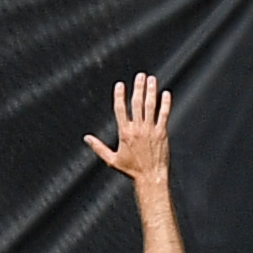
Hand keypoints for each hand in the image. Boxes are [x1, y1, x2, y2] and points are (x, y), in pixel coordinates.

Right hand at [84, 71, 169, 187]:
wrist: (150, 177)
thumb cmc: (131, 170)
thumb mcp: (111, 160)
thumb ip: (98, 147)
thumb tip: (86, 138)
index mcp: (124, 133)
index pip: (121, 109)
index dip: (120, 95)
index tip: (120, 85)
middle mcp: (137, 128)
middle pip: (137, 103)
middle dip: (138, 87)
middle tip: (140, 75)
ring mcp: (151, 130)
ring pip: (151, 106)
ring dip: (151, 91)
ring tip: (152, 79)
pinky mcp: (162, 133)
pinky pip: (164, 115)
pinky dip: (165, 103)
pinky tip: (166, 93)